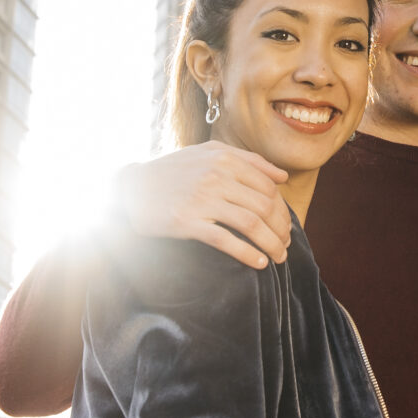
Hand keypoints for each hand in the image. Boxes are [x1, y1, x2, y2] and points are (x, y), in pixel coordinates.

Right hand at [113, 143, 293, 270]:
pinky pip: (226, 240)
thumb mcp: (208, 153)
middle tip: (285, 245)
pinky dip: (248, 254)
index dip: (282, 210)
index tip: (285, 226)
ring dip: (271, 244)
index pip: (268, 187)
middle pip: (264, 207)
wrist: (132, 187)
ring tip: (278, 258)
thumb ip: (247, 160)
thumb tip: (282, 176)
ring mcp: (202, 199)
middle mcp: (216, 177)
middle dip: (281, 230)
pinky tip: (259, 263)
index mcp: (225, 159)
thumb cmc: (173, 170)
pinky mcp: (187, 222)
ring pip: (251, 224)